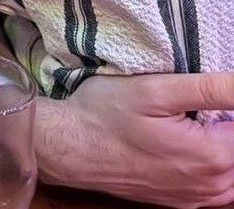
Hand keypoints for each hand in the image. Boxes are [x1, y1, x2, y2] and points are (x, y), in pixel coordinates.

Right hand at [36, 72, 233, 206]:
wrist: (68, 147)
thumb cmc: (105, 114)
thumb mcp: (155, 90)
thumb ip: (211, 88)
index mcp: (213, 155)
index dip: (230, 106)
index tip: (202, 97)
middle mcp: (211, 185)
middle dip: (225, 125)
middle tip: (191, 109)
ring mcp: (196, 199)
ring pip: (233, 177)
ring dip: (223, 150)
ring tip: (195, 125)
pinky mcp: (181, 203)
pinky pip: (219, 192)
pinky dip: (217, 172)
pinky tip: (193, 149)